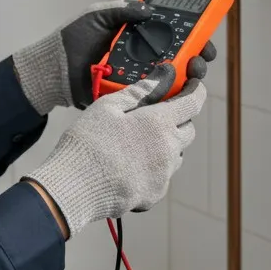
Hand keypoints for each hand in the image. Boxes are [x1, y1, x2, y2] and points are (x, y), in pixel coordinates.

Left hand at [12, 0, 217, 114]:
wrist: (52, 70)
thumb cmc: (72, 40)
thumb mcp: (96, 15)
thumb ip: (121, 10)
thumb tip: (149, 8)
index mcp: (139, 38)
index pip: (175, 37)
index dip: (194, 38)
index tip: (204, 40)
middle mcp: (143, 60)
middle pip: (180, 62)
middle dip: (196, 61)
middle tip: (199, 61)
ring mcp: (138, 81)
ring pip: (172, 84)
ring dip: (186, 81)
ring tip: (190, 76)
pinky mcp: (129, 99)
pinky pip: (153, 101)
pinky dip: (166, 100)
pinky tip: (174, 97)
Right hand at [20, 62, 205, 238]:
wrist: (74, 188)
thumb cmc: (88, 143)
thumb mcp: (109, 106)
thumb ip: (141, 90)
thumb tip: (165, 75)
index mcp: (159, 123)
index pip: (192, 103)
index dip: (196, 91)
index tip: (194, 86)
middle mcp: (169, 150)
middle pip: (188, 130)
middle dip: (179, 120)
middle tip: (155, 115)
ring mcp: (163, 175)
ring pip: (176, 155)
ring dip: (165, 145)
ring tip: (136, 143)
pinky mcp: (154, 195)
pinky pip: (162, 176)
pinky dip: (153, 168)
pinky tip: (128, 166)